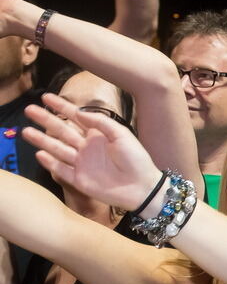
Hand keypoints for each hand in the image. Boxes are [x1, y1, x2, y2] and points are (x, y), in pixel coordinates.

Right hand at [22, 93, 161, 210]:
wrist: (142, 187)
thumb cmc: (136, 159)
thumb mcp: (122, 135)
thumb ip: (101, 122)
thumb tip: (79, 112)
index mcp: (97, 135)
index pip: (75, 118)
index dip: (61, 107)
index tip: (46, 97)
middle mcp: (86, 148)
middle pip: (61, 131)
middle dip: (46, 120)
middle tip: (30, 110)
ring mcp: (82, 164)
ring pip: (57, 149)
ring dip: (42, 140)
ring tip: (26, 131)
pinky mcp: (79, 180)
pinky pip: (61, 170)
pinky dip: (51, 163)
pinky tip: (40, 154)